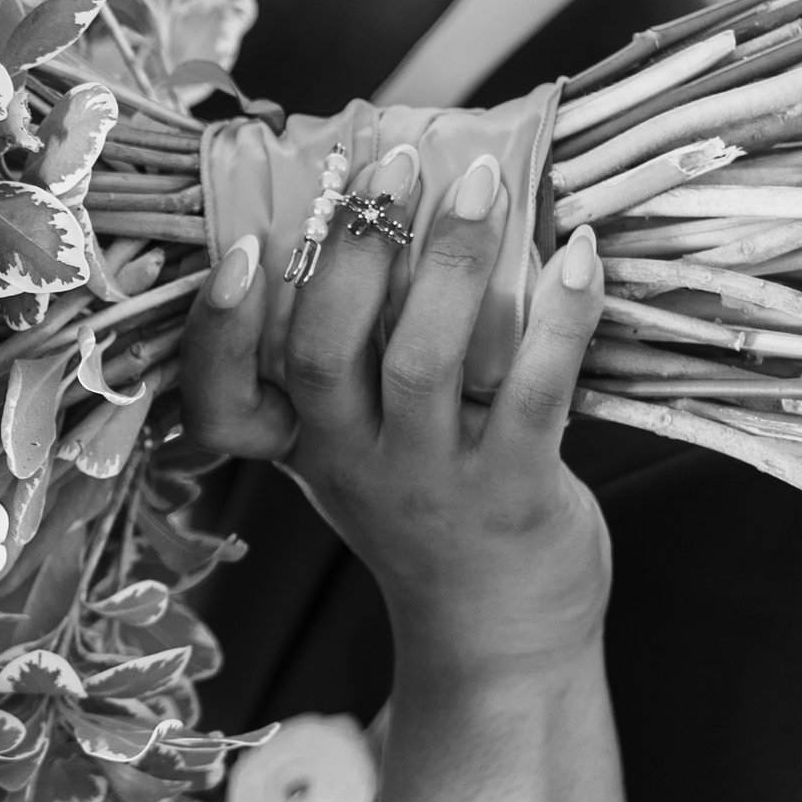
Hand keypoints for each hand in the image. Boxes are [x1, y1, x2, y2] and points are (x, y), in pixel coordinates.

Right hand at [183, 153, 609, 684]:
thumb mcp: (363, 450)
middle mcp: (352, 466)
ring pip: (423, 363)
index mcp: (303, 447)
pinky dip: (562, 316)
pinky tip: (580, 255)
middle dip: (355, 251)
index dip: (220, 329)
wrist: (498, 636)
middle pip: (325, 354)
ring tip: (484, 185)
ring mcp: (431, 482)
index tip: (242, 250)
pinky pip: (535, 393)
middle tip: (395, 165)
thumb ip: (356, 362)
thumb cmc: (430, 514)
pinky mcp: (515, 495)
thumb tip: (384, 210)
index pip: (222, 404)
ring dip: (453, 265)